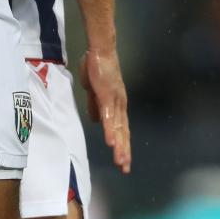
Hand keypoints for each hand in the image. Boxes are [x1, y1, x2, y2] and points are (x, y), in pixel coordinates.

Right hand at [79, 47, 130, 172]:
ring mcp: (114, 100)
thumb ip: (96, 106)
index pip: (121, 128)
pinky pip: (108, 115)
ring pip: (117, 127)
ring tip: (120, 161)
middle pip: (123, 132)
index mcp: (117, 104)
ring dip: (118, 145)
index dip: (123, 144)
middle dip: (124, 150)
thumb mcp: (95, 92)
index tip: (124, 161)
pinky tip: (110, 142)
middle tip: (125, 168)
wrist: (100, 50)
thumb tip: (96, 121)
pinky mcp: (107, 94)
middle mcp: (120, 104)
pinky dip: (109, 129)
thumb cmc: (97, 68)